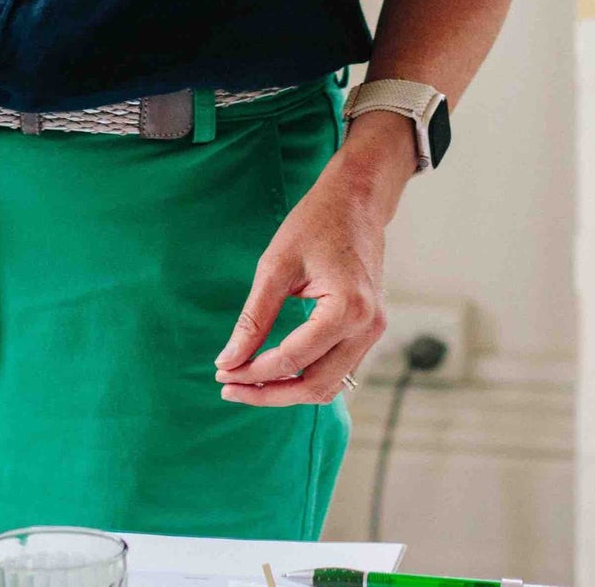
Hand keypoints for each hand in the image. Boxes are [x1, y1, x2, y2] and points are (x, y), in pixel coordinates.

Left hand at [212, 117, 413, 405]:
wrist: (356, 200)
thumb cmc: (316, 223)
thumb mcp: (276, 266)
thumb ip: (254, 318)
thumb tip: (228, 361)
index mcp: (347, 308)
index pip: (292, 359)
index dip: (253, 371)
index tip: (222, 373)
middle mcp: (367, 327)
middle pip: (314, 386)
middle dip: (269, 393)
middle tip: (229, 387)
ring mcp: (373, 331)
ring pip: (329, 386)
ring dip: (288, 392)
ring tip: (248, 385)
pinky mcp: (369, 329)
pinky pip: (338, 370)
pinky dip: (307, 377)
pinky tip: (277, 371)